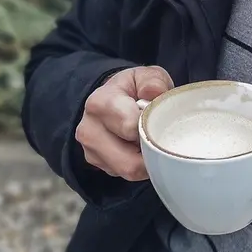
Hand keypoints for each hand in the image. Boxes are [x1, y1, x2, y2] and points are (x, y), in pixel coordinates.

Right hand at [75, 65, 173, 180]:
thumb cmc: (133, 88)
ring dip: (146, 161)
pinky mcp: (96, 163)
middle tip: (162, 137)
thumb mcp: (145, 76)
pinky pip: (124, 175)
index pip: (130, 127)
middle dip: (151, 151)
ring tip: (152, 142)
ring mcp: (90, 150)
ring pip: (128, 171)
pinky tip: (141, 149)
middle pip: (129, 160)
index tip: (162, 121)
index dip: (152, 128)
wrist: (111, 97)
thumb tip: (154, 94)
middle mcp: (89, 129)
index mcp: (100, 103)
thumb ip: (153, 81)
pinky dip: (138, 166)